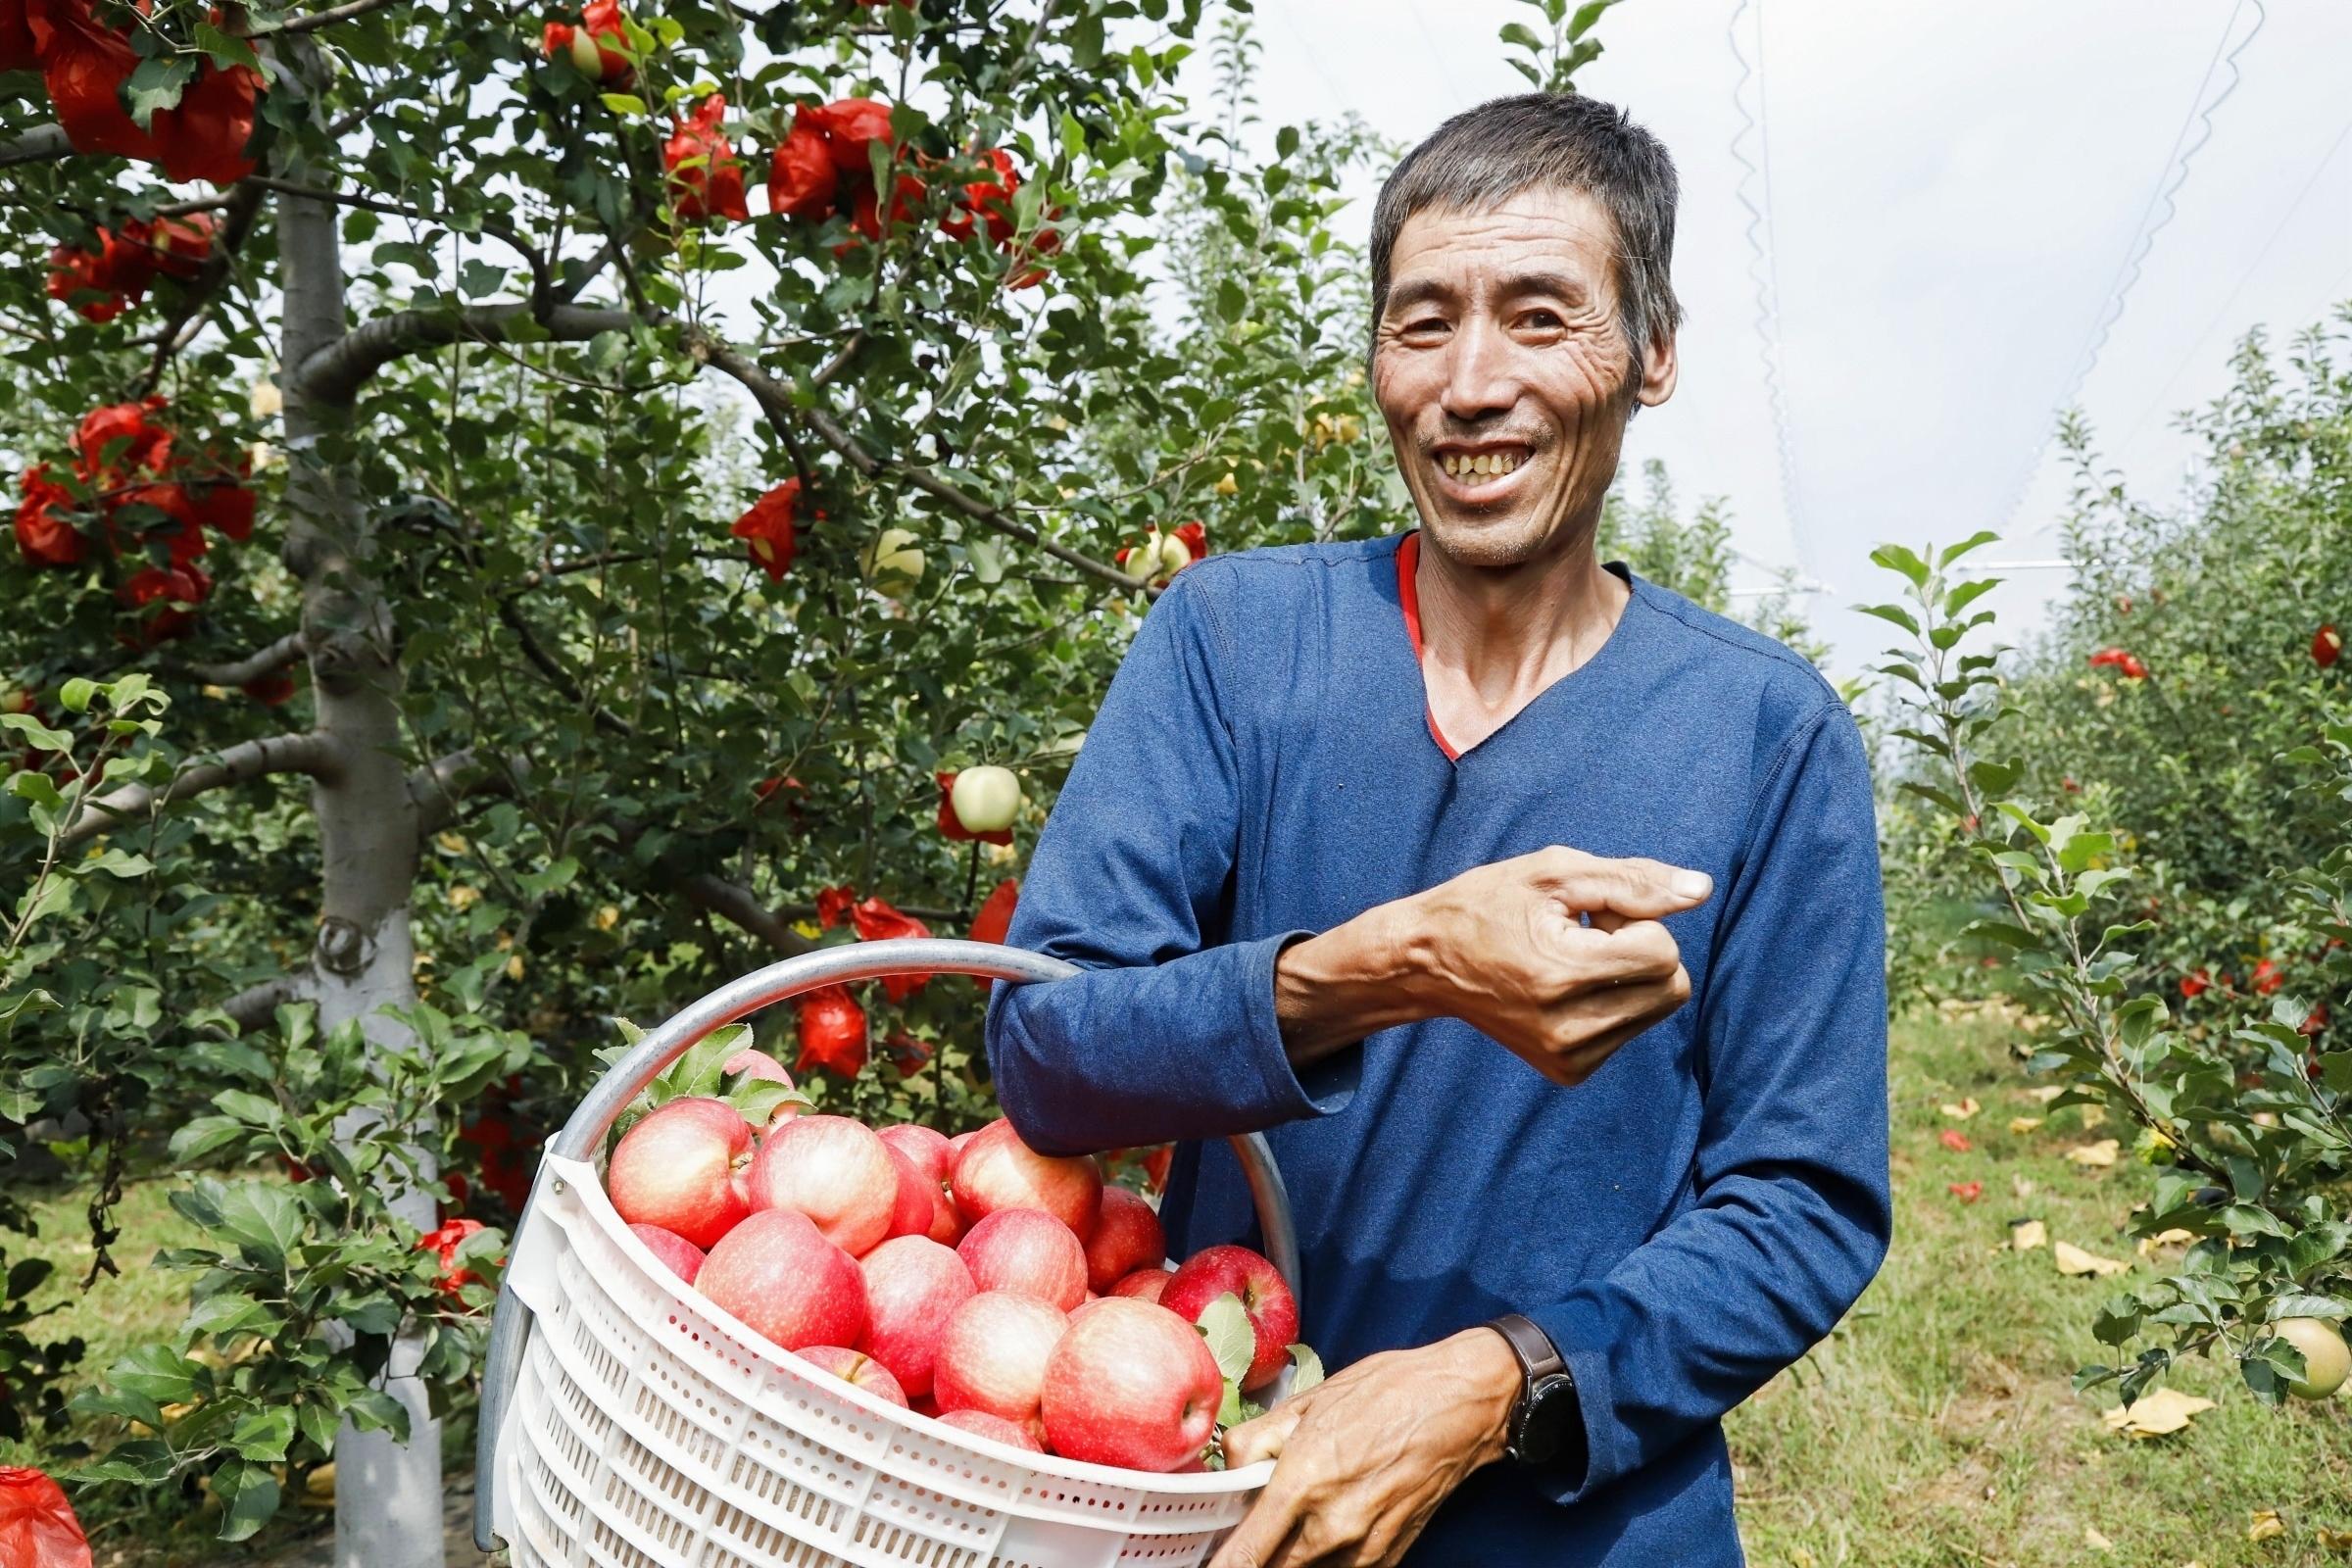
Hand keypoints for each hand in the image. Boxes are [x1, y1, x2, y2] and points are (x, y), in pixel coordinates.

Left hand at [1208, 1328, 1520, 1567]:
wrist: (1461, 1402)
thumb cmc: (1388, 1392)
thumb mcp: (1308, 1403)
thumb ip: (1256, 1441)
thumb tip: (1227, 1467)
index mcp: (1304, 1481)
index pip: (1245, 1554)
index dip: (1221, 1567)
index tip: (1207, 1566)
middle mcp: (1333, 1525)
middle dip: (1255, 1554)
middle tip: (1253, 1522)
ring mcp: (1364, 1547)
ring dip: (1291, 1554)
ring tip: (1300, 1512)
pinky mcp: (1389, 1556)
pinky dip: (1325, 1556)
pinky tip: (1331, 1519)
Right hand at [1406, 846, 1706, 1083]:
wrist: (1425, 964)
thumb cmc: (1486, 905)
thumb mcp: (1554, 873)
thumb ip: (1633, 881)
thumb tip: (1702, 891)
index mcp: (1562, 976)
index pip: (1664, 953)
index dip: (1633, 921)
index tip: (1586, 916)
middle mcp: (1568, 1030)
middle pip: (1673, 986)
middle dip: (1640, 950)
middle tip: (1581, 937)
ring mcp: (1569, 1058)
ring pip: (1658, 1007)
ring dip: (1627, 976)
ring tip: (1570, 960)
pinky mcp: (1569, 1072)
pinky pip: (1632, 1028)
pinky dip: (1612, 1001)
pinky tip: (1564, 986)